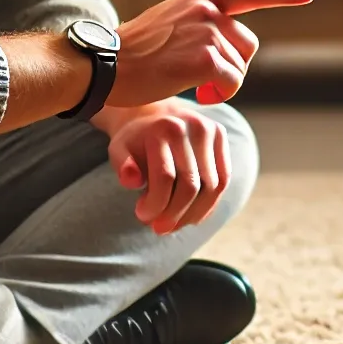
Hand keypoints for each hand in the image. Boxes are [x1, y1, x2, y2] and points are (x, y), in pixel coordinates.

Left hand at [102, 100, 230, 234]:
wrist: (154, 114)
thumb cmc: (135, 140)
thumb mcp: (119, 149)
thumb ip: (121, 165)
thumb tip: (131, 181)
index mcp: (164, 128)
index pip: (165, 177)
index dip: (155, 204)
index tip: (142, 217)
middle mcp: (191, 127)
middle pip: (191, 185)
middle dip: (175, 214)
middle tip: (160, 228)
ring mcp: (210, 129)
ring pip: (212, 186)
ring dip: (194, 214)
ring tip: (176, 224)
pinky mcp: (221, 136)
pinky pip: (223, 179)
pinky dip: (209, 204)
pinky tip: (192, 216)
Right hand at [109, 0, 313, 107]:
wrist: (104, 66)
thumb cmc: (131, 55)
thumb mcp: (168, 24)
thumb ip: (199, 25)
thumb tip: (226, 46)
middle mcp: (206, 9)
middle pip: (247, 43)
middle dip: (235, 67)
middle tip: (207, 84)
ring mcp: (207, 31)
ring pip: (240, 66)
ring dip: (224, 85)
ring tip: (196, 89)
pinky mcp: (205, 57)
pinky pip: (232, 82)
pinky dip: (221, 94)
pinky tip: (198, 95)